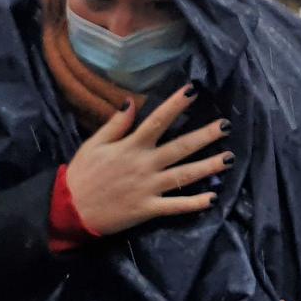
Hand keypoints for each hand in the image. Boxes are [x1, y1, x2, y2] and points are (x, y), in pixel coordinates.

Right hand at [65, 85, 229, 236]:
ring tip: (230, 158)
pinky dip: (195, 203)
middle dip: (205, 136)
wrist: (70, 210)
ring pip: (184, 175)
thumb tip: (131, 101)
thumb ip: (115, 124)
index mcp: (131, 146)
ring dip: (209, 167)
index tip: (194, 90)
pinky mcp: (149, 209)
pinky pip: (176, 206)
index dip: (176, 104)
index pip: (158, 120)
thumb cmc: (82, 174)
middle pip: (180, 147)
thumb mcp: (94, 144)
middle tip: (227, 126)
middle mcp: (144, 164)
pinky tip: (214, 198)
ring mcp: (149, 187)